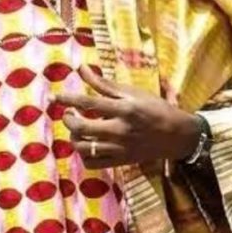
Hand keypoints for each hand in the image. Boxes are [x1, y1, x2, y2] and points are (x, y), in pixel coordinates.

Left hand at [54, 65, 199, 169]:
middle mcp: (120, 130)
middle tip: (69, 113)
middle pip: (82, 127)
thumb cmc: (154, 108)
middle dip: (68, 119)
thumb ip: (104, 83)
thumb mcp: (132, 92)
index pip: (88, 102)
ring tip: (77, 129)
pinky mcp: (121, 161)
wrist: (177, 135)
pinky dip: (84, 155)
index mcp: (124, 108)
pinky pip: (93, 164)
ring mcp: (120, 148)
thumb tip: (82, 68)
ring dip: (74, 137)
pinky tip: (86, 144)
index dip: (67, 99)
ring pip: (84, 148)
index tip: (54, 98)